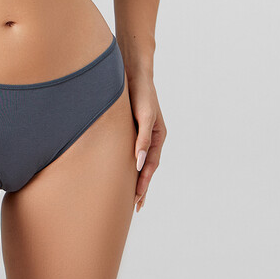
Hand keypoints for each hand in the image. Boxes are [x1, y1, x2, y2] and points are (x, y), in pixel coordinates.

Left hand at [127, 70, 166, 212]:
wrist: (133, 71)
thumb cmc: (141, 92)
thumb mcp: (144, 115)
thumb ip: (143, 138)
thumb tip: (139, 162)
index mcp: (158, 136)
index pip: (151, 165)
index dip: (144, 182)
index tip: (137, 200)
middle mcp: (150, 136)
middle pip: (147, 166)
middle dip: (141, 186)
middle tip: (135, 207)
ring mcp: (141, 132)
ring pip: (139, 160)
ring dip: (135, 177)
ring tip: (130, 195)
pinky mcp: (131, 126)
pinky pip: (131, 150)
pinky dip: (128, 163)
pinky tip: (121, 169)